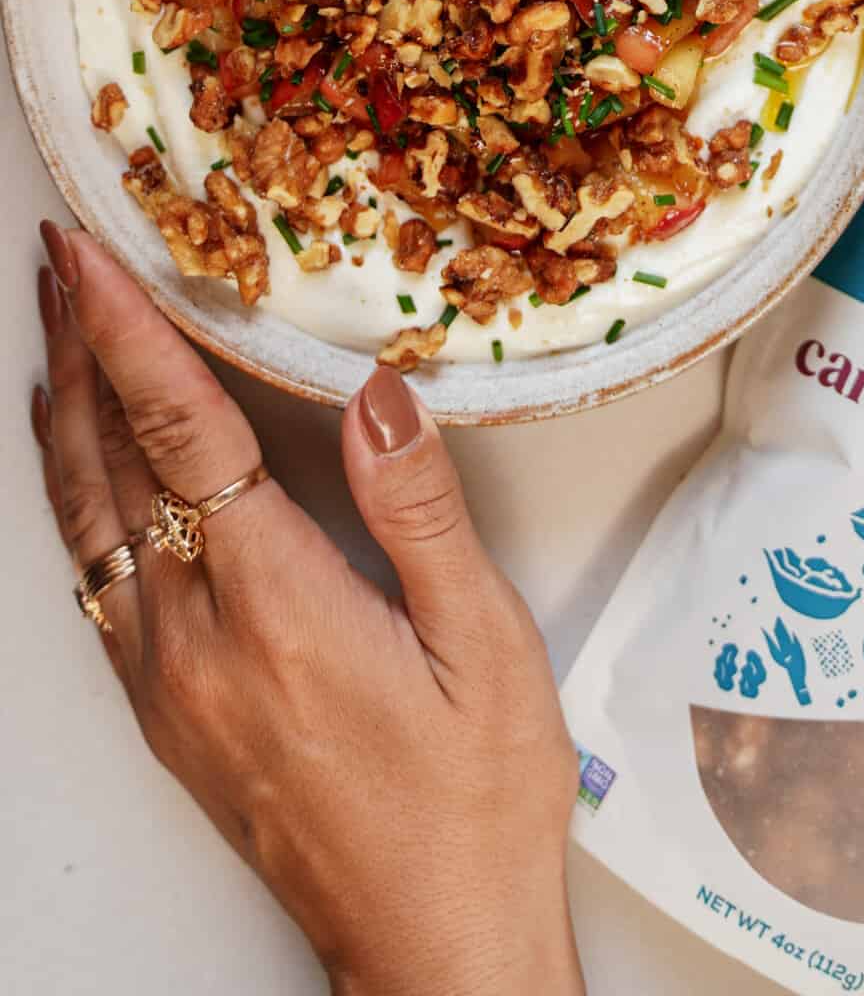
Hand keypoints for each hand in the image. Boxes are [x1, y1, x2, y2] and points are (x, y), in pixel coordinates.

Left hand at [31, 223, 584, 995]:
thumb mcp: (484, 644)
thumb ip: (418, 509)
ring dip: (67, 421)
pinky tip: (82, 469)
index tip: (90, 259)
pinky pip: (98, 581)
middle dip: (79, 351)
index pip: (180, 436)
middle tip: (60, 262)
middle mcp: (197, 644)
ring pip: (87, 526)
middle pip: (108, 468)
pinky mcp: (168, 716)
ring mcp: (169, 685)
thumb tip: (376, 393)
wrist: (431, 944)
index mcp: (276, 609)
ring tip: (58, 337)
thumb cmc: (474, 800)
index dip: (129, 334)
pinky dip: (77, 500)